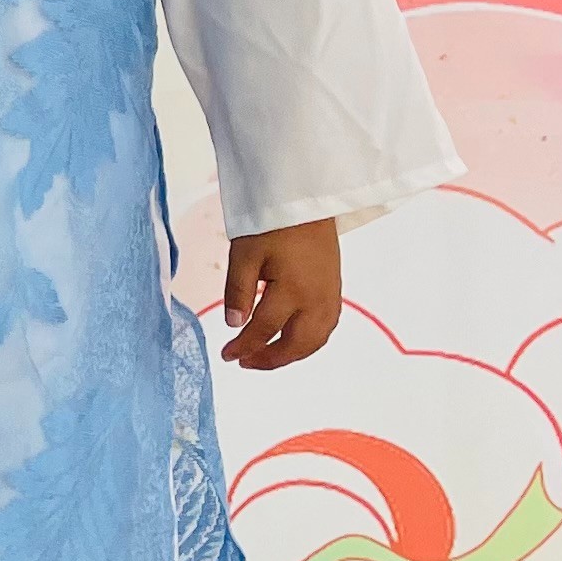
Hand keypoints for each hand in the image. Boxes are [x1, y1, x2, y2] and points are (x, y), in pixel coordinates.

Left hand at [221, 217, 342, 368]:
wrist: (305, 198)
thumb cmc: (271, 222)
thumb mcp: (244, 254)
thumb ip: (238, 292)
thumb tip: (234, 326)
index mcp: (294, 291)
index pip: (265, 330)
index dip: (244, 346)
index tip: (227, 356)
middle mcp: (318, 299)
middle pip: (297, 344)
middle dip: (271, 359)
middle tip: (245, 362)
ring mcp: (330, 295)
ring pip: (315, 340)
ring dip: (291, 353)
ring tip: (265, 355)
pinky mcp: (335, 288)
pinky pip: (325, 327)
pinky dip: (307, 340)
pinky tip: (291, 339)